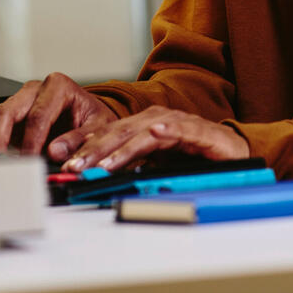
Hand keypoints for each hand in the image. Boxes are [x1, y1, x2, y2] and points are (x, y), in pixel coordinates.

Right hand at [0, 72, 115, 158]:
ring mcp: (16, 102)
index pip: (39, 114)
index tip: (28, 160)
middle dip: (0, 139)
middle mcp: (33, 90)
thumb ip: (79, 140)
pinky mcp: (5, 116)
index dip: (32, 140)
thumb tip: (55, 151)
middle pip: (6, 111)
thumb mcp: (97, 129)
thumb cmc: (93, 122)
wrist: (91, 120)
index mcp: (57, 87)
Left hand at [60, 105, 248, 172]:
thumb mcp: (152, 162)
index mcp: (141, 125)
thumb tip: (96, 172)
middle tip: (73, 165)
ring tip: (104, 164)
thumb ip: (128, 163)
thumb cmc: (190, 155)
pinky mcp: (197, 130)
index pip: (107, 133)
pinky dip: (167, 130)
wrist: (230, 150)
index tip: (63, 161)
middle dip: (94, 149)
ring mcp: (176, 123)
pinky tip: (156, 133)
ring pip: (143, 133)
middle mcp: (155, 119)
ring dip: (122, 148)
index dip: (85, 146)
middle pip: (119, 132)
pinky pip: (179, 130)